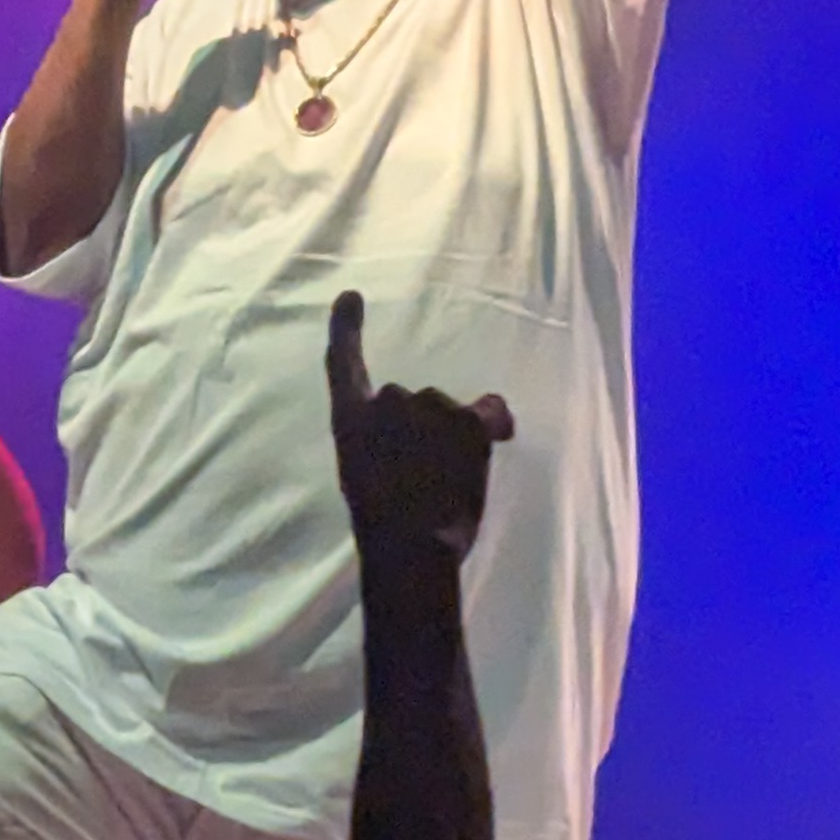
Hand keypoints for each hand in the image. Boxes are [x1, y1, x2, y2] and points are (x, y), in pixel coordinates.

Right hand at [327, 290, 510, 562]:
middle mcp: (387, 399)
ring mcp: (429, 405)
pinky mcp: (469, 419)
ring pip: (452, 413)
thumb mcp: (364, 476)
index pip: (343, 364)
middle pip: (416, 402)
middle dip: (425, 430)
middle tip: (425, 476)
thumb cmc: (385, 527)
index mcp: (350, 420)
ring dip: (454, 438)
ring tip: (448, 481)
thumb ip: (382, 444)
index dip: (347, 329)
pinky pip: (493, 412)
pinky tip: (495, 445)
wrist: (411, 544)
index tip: (350, 295)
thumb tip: (415, 444)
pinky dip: (496, 425)